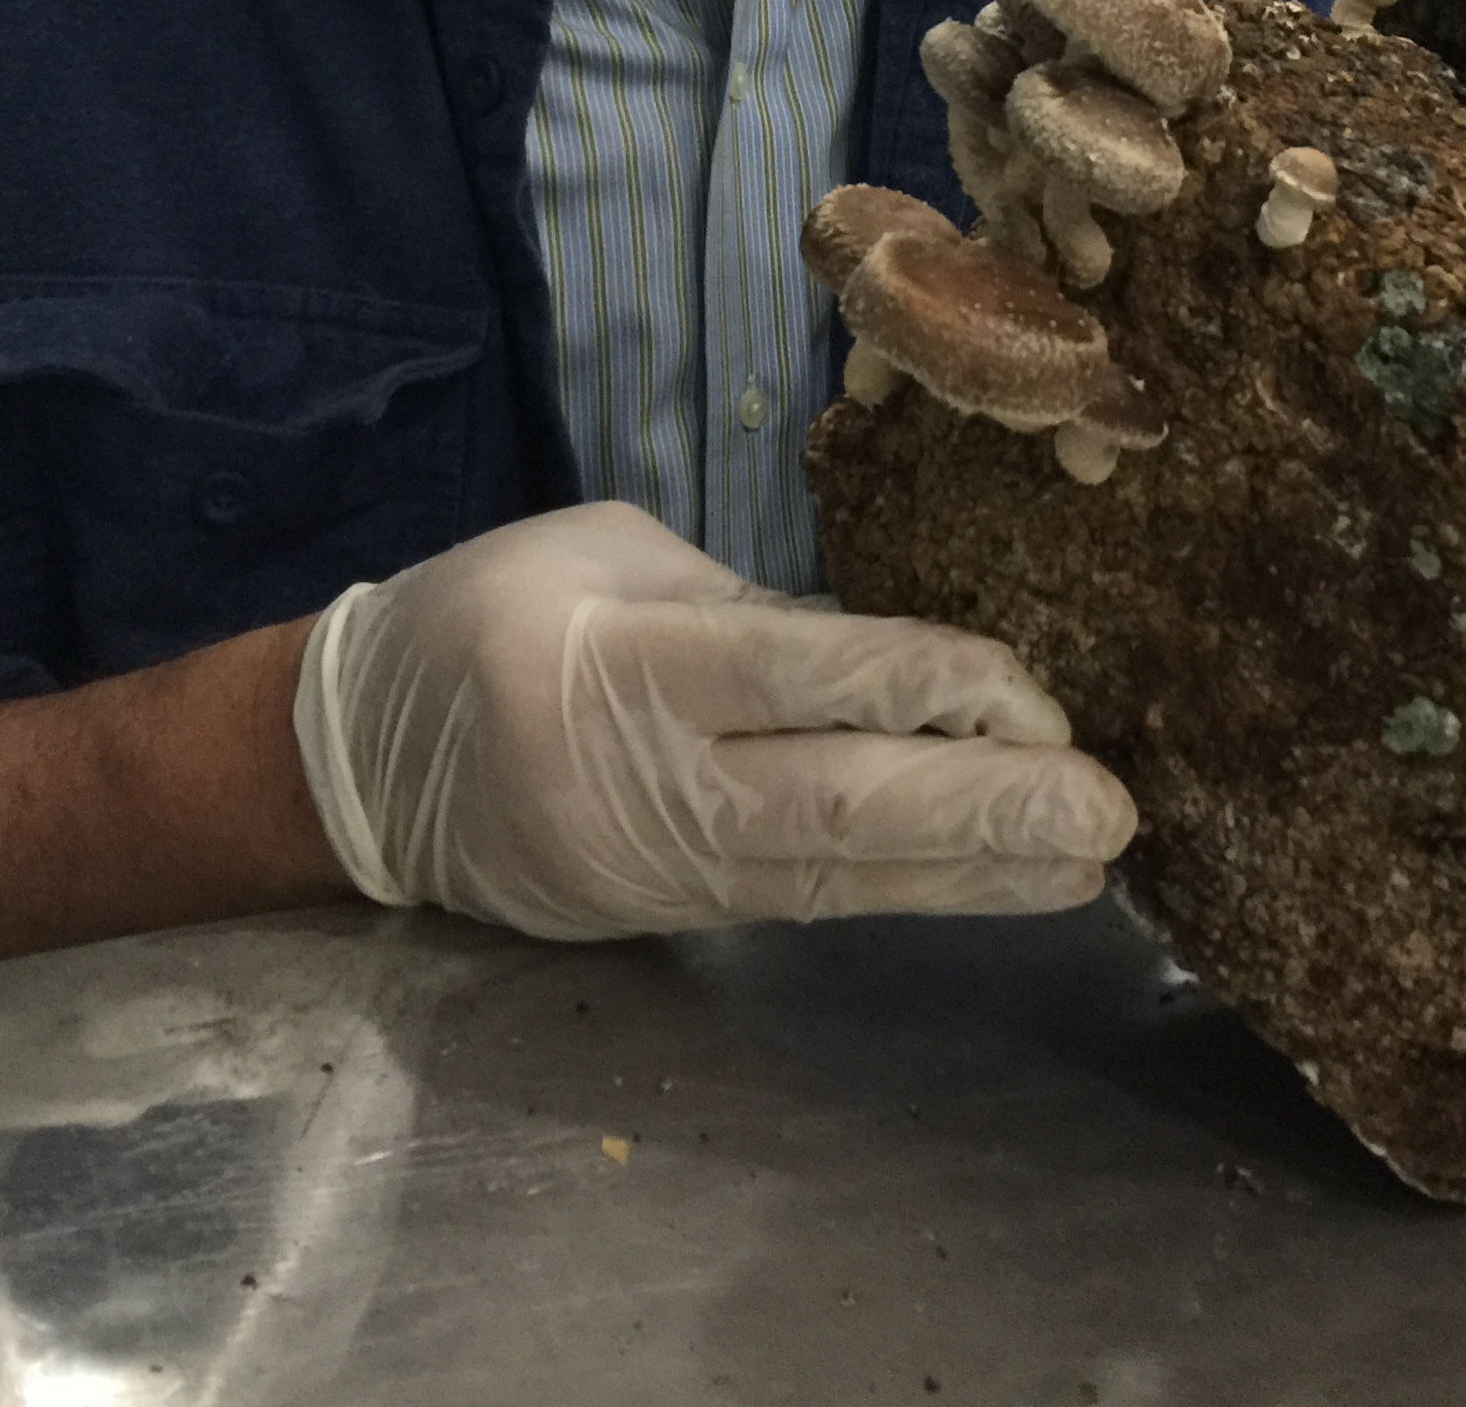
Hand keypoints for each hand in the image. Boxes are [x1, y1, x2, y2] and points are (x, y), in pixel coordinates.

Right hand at [292, 500, 1136, 937]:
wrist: (361, 764)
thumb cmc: (489, 612)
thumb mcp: (603, 552)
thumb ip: (744, 605)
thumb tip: (885, 657)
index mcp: (618, 662)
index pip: (787, 676)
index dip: (911, 683)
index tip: (1029, 692)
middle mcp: (647, 783)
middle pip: (829, 803)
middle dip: (976, 809)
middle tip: (1103, 812)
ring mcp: (662, 867)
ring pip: (836, 874)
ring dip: (973, 870)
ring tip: (1089, 861)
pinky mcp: (677, 914)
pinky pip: (810, 898)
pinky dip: (915, 888)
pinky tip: (1006, 882)